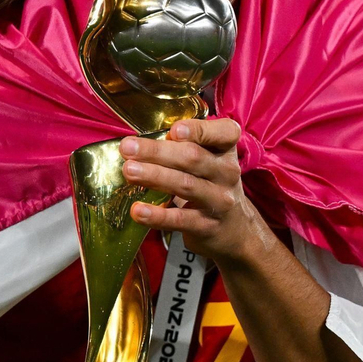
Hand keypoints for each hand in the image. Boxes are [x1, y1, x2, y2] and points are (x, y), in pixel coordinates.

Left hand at [120, 118, 263, 261]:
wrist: (235, 231)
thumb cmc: (210, 185)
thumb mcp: (208, 161)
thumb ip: (183, 148)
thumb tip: (139, 143)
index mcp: (226, 150)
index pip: (225, 133)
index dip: (200, 130)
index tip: (174, 131)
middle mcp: (227, 172)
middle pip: (193, 158)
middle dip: (157, 151)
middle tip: (128, 147)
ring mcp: (220, 201)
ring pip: (185, 185)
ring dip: (154, 176)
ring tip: (129, 171)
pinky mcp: (207, 226)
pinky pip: (179, 219)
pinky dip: (157, 215)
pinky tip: (137, 210)